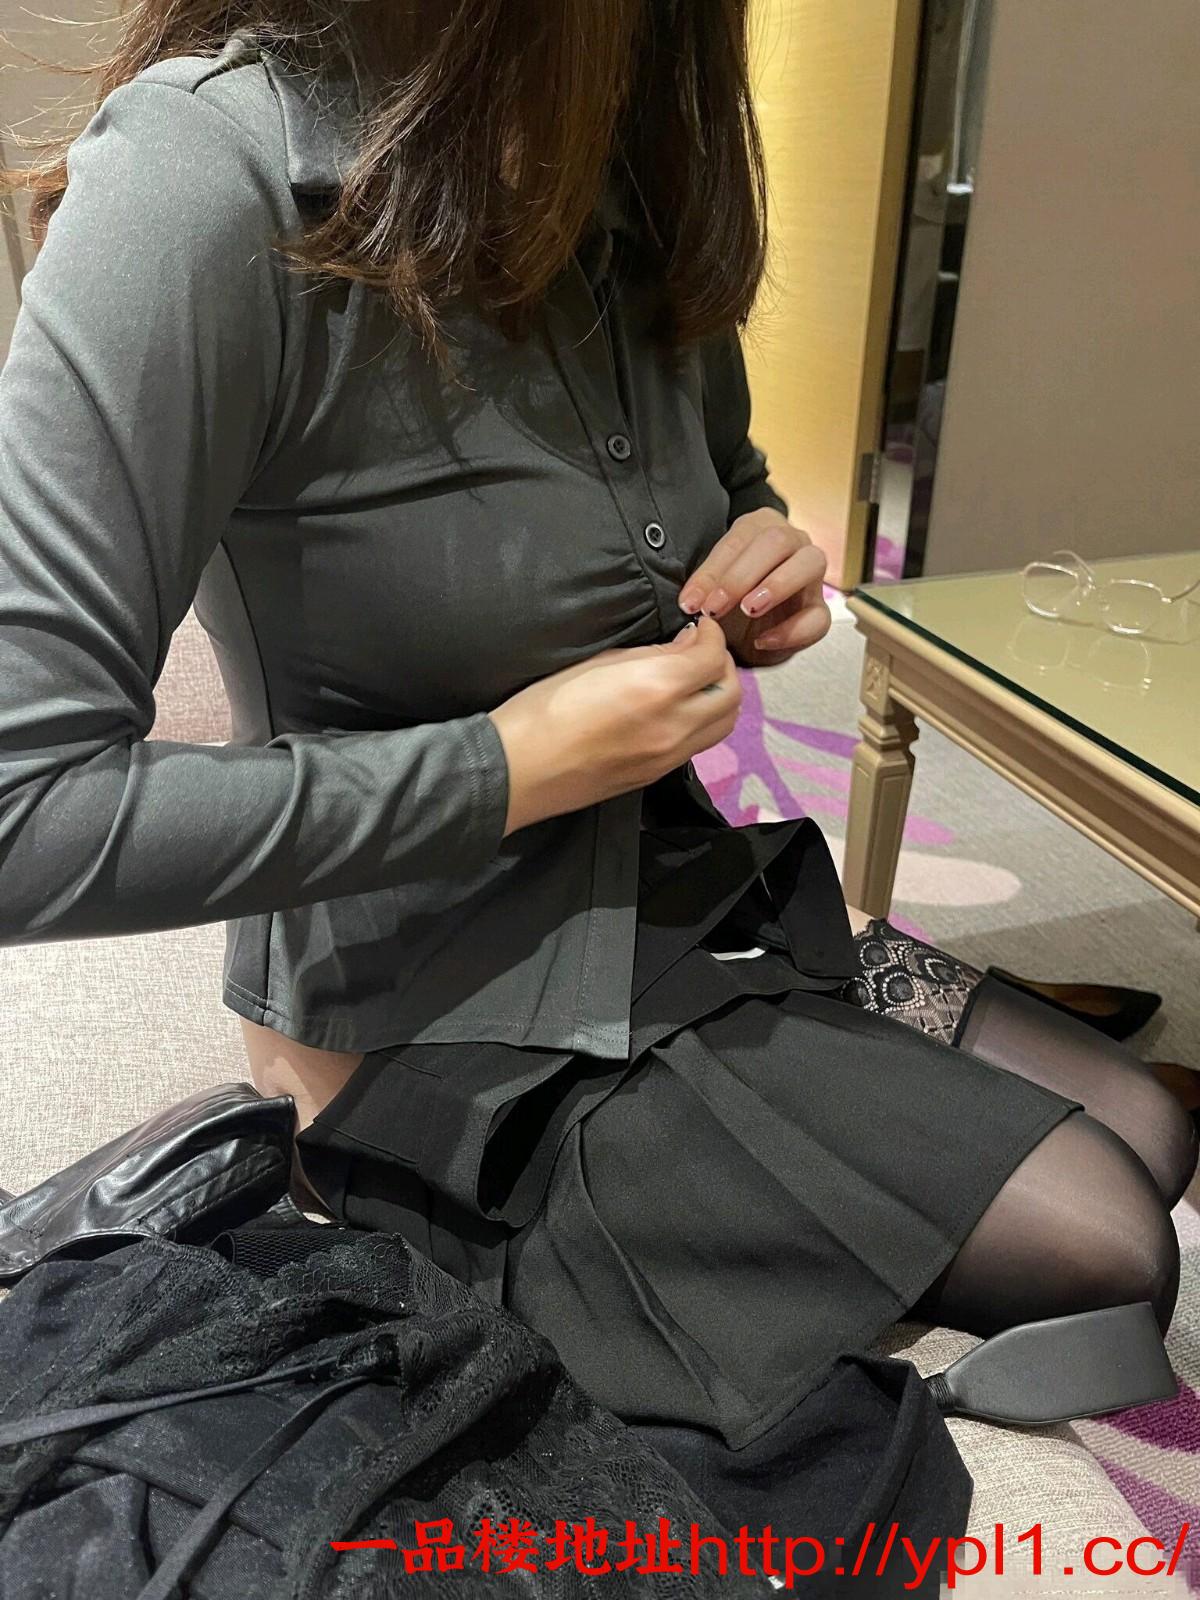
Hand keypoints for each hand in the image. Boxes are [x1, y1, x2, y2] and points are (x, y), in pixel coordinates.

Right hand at [488, 618, 740, 835]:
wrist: (519, 770)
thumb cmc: (543, 710)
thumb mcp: (595, 663)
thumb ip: (649, 654)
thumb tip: (684, 646)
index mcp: (657, 689)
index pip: (712, 657)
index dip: (711, 634)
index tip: (699, 624)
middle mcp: (673, 726)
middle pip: (731, 694)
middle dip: (723, 664)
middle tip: (701, 650)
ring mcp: (668, 756)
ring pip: (723, 724)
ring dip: (719, 696)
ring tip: (695, 679)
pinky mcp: (657, 774)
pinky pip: (700, 744)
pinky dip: (703, 719)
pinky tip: (678, 706)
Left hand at [677, 509, 830, 667]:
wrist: (747, 633)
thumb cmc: (729, 601)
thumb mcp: (711, 590)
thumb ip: (704, 589)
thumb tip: (690, 600)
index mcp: (759, 527)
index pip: (737, 540)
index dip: (713, 572)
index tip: (691, 602)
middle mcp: (792, 541)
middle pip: (777, 541)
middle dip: (741, 576)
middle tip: (715, 607)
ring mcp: (811, 572)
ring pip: (809, 563)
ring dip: (777, 585)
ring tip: (750, 610)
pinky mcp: (819, 607)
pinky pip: (817, 614)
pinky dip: (792, 630)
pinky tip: (764, 640)